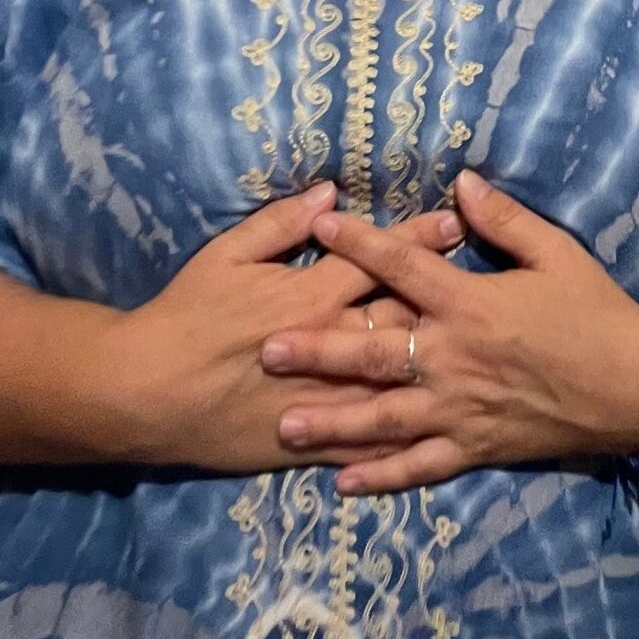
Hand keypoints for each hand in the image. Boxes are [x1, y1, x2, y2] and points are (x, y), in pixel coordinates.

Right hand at [129, 183, 464, 473]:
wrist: (148, 392)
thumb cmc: (186, 313)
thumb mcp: (226, 255)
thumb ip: (279, 224)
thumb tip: (328, 195)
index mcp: (309, 296)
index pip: (378, 262)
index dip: (419, 241)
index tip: (457, 222)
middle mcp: (329, 347)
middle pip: (400, 319)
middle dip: (445, 299)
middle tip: (489, 288)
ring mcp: (324, 399)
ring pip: (395, 383)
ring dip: (436, 365)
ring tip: (477, 352)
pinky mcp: (311, 442)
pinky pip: (367, 443)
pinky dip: (404, 436)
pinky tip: (441, 430)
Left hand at [262, 169, 638, 494]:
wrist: (635, 386)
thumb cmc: (596, 311)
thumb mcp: (556, 254)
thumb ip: (504, 220)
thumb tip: (461, 182)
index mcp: (472, 304)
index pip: (403, 269)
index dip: (359, 246)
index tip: (319, 228)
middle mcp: (456, 359)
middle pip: (374, 353)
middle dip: (318, 350)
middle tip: (267, 348)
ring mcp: (462, 409)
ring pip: (385, 418)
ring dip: (333, 421)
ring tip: (284, 424)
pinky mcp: (476, 447)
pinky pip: (420, 466)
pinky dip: (381, 475)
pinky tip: (341, 481)